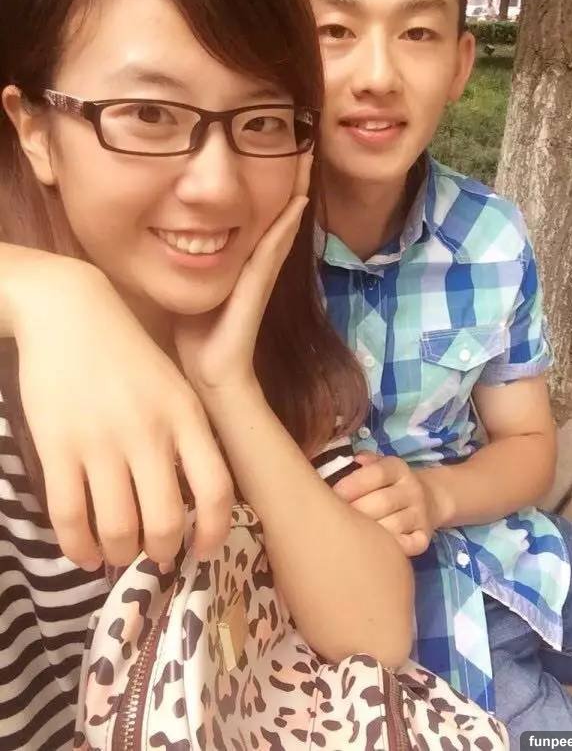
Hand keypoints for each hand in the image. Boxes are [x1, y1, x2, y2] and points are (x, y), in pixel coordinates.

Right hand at [10, 253, 232, 568]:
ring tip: (120, 554)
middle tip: (156, 556)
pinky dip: (78, 547)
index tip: (202, 551)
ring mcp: (102, 441)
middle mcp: (149, 433)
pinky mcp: (57, 446)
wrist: (70, 311)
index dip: (213, 532)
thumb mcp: (175, 386)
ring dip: (121, 554)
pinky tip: (84, 553)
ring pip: (118, 528)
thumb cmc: (128, 352)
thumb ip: (188, 435)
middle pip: (166, 522)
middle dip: (163, 552)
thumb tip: (194, 498)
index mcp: (187, 416)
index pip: (216, 490)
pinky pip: (70, 516)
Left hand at [174, 153, 310, 396]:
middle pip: (281, 211)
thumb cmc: (200, 334)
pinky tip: (296, 202)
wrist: (211, 372)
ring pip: (283, 223)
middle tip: (305, 140)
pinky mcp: (257, 287)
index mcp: (245, 260)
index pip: (262, 212)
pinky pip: (272, 249)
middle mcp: (259, 262)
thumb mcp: (194, 285)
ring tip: (307, 159)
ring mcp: (262, 274)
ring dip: (297, 191)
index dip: (273, 182)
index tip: (281, 149)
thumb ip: (191, 260)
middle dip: (292, 177)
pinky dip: (285, 225)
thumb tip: (172, 234)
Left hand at [333, 452, 435, 555]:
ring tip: (349, 535)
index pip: (377, 474)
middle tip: (334, 519)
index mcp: (398, 468)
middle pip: (383, 501)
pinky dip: (396, 547)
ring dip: (370, 532)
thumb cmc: (389, 484)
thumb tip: (353, 459)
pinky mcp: (425, 535)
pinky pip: (412, 544)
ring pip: (394, 525)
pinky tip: (378, 548)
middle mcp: (412, 489)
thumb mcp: (380, 466)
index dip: (352, 484)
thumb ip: (365, 463)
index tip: (333, 494)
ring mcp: (420, 513)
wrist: (429, 498)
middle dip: (356, 511)